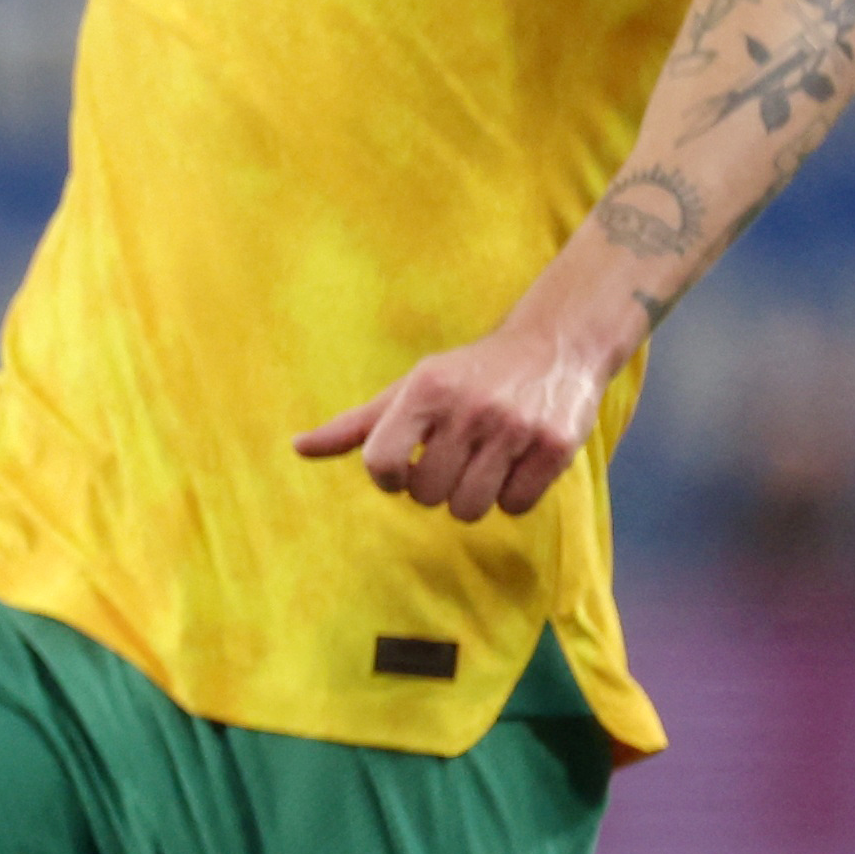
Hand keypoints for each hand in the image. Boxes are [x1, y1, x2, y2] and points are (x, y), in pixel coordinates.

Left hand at [294, 314, 616, 524]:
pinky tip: (514, 466)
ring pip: (469, 508)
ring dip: (471, 498)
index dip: (388, 478)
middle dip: (434, 488)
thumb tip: (298, 447)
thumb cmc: (468, 375)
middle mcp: (470, 408)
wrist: (555, 345)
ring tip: (482, 465)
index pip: (381, 463)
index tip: (403, 468)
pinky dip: (511, 497)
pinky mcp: (556, 446)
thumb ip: (356, 426)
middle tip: (452, 460)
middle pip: (427, 495)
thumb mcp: (409, 389)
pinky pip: (515, 506)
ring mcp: (516, 428)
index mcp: (426, 392)